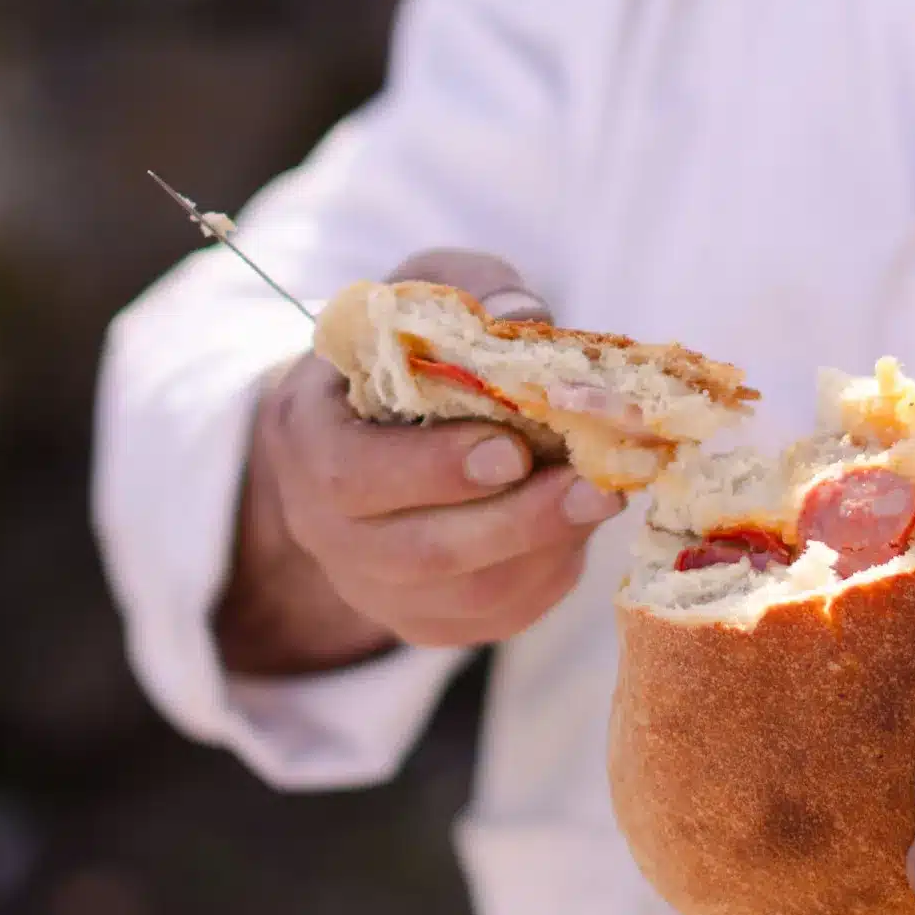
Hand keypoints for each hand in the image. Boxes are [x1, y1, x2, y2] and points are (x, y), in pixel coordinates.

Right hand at [215, 250, 628, 674]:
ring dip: (549, 547)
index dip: (434, 470)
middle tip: (592, 486)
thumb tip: (522, 313)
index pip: (355, 477)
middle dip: (517, 520)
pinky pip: (500, 615)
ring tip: (605, 497)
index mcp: (309, 444)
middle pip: (422, 553)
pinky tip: (582, 524)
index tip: (511, 449)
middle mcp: (330, 532)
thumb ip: (466, 293)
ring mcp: (380, 589)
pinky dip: (553, 572)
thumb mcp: (421, 300)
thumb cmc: (405, 353)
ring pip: (471, 594)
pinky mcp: (435, 621)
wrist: (381, 433)